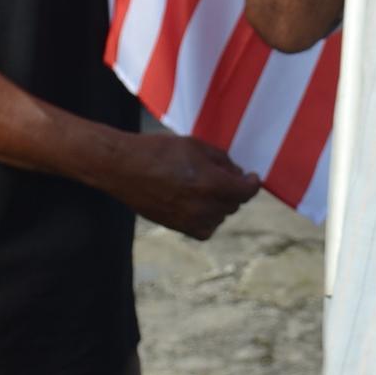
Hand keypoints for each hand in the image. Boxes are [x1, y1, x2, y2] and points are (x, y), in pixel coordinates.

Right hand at [106, 131, 259, 238]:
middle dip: (233, 190)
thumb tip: (237, 173)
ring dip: (220, 203)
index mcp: (211, 184)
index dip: (253, 183)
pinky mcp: (177, 228)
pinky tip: (197, 203)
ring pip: (220, 217)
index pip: (245, 192)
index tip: (252, 177)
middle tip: (222, 174)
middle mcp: (204, 207)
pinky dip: (207, 218)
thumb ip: (221, 161)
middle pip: (233, 204)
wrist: (123, 167)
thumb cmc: (158, 150)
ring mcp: (190, 220)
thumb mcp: (195, 145)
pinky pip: (205, 228)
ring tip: (205, 187)